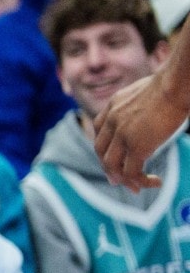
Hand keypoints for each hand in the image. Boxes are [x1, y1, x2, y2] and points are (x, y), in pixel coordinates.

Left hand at [93, 76, 179, 190]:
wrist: (174, 84)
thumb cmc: (170, 84)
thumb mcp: (143, 91)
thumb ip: (137, 104)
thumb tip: (149, 109)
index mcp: (112, 106)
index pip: (98, 132)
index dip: (104, 148)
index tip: (114, 157)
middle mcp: (111, 121)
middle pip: (101, 151)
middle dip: (109, 168)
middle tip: (119, 181)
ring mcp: (121, 135)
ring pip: (112, 166)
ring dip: (124, 180)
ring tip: (138, 187)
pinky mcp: (136, 146)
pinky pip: (131, 172)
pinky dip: (140, 181)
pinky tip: (155, 182)